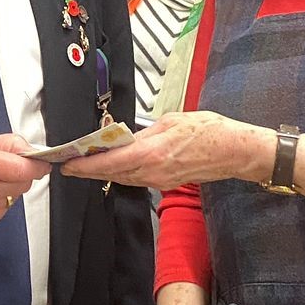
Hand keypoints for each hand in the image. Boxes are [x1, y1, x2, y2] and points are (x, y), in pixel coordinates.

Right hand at [0, 134, 46, 231]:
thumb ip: (9, 144)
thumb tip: (32, 151)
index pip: (25, 169)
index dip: (37, 166)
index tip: (41, 165)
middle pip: (23, 185)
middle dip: (18, 176)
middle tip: (1, 170)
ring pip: (13, 199)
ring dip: (6, 191)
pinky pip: (1, 211)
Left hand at [60, 109, 271, 187]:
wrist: (235, 151)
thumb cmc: (210, 131)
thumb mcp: (172, 121)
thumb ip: (145, 132)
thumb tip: (127, 137)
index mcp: (152, 153)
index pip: (110, 162)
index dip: (86, 165)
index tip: (69, 164)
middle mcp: (153, 171)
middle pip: (112, 174)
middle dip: (88, 171)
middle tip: (69, 166)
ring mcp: (160, 180)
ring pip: (123, 178)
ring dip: (103, 173)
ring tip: (85, 166)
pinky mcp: (167, 183)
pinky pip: (137, 179)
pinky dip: (121, 174)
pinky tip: (114, 167)